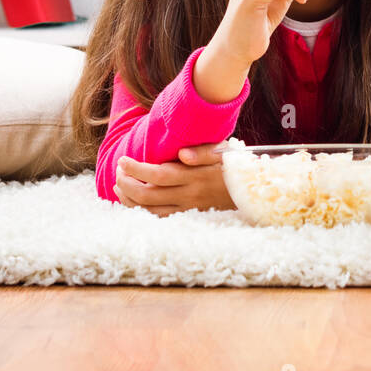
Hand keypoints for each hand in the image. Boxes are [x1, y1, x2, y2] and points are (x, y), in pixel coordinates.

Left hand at [113, 143, 232, 216]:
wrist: (251, 190)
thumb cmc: (234, 165)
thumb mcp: (223, 152)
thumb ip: (203, 152)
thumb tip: (182, 154)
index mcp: (194, 176)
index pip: (157, 175)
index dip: (135, 168)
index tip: (122, 160)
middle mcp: (189, 195)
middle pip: (147, 195)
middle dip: (126, 184)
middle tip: (118, 172)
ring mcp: (188, 209)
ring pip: (149, 211)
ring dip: (129, 200)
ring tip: (118, 187)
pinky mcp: (189, 217)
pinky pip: (159, 219)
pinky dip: (141, 212)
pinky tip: (133, 203)